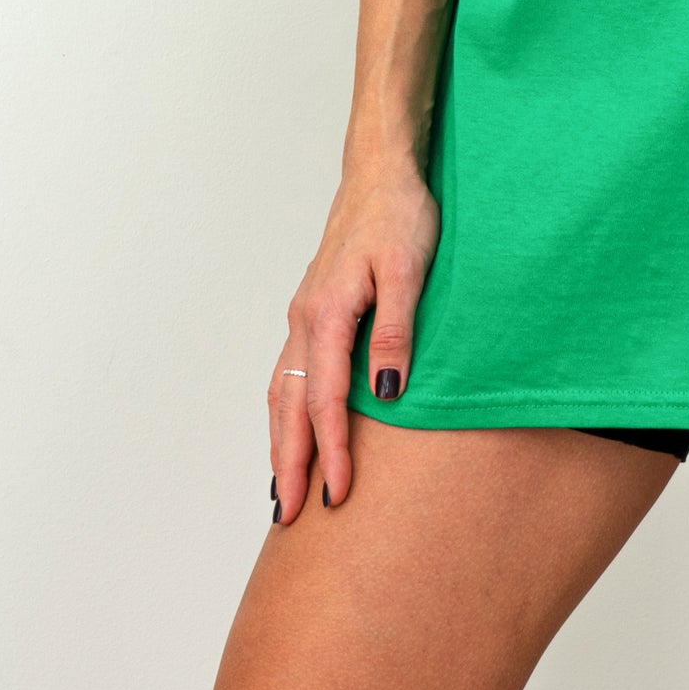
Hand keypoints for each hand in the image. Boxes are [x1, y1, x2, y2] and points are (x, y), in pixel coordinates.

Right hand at [268, 161, 438, 522]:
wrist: (381, 171)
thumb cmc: (401, 215)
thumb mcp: (409, 270)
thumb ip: (395, 331)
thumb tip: (385, 394)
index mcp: (327, 313)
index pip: (326, 399)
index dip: (331, 451)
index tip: (338, 495)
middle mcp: (304, 318)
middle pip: (289, 406)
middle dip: (289, 463)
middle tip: (289, 518)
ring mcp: (302, 314)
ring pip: (281, 392)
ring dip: (280, 442)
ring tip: (282, 490)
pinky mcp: (311, 309)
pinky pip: (288, 372)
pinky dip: (285, 410)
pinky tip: (292, 428)